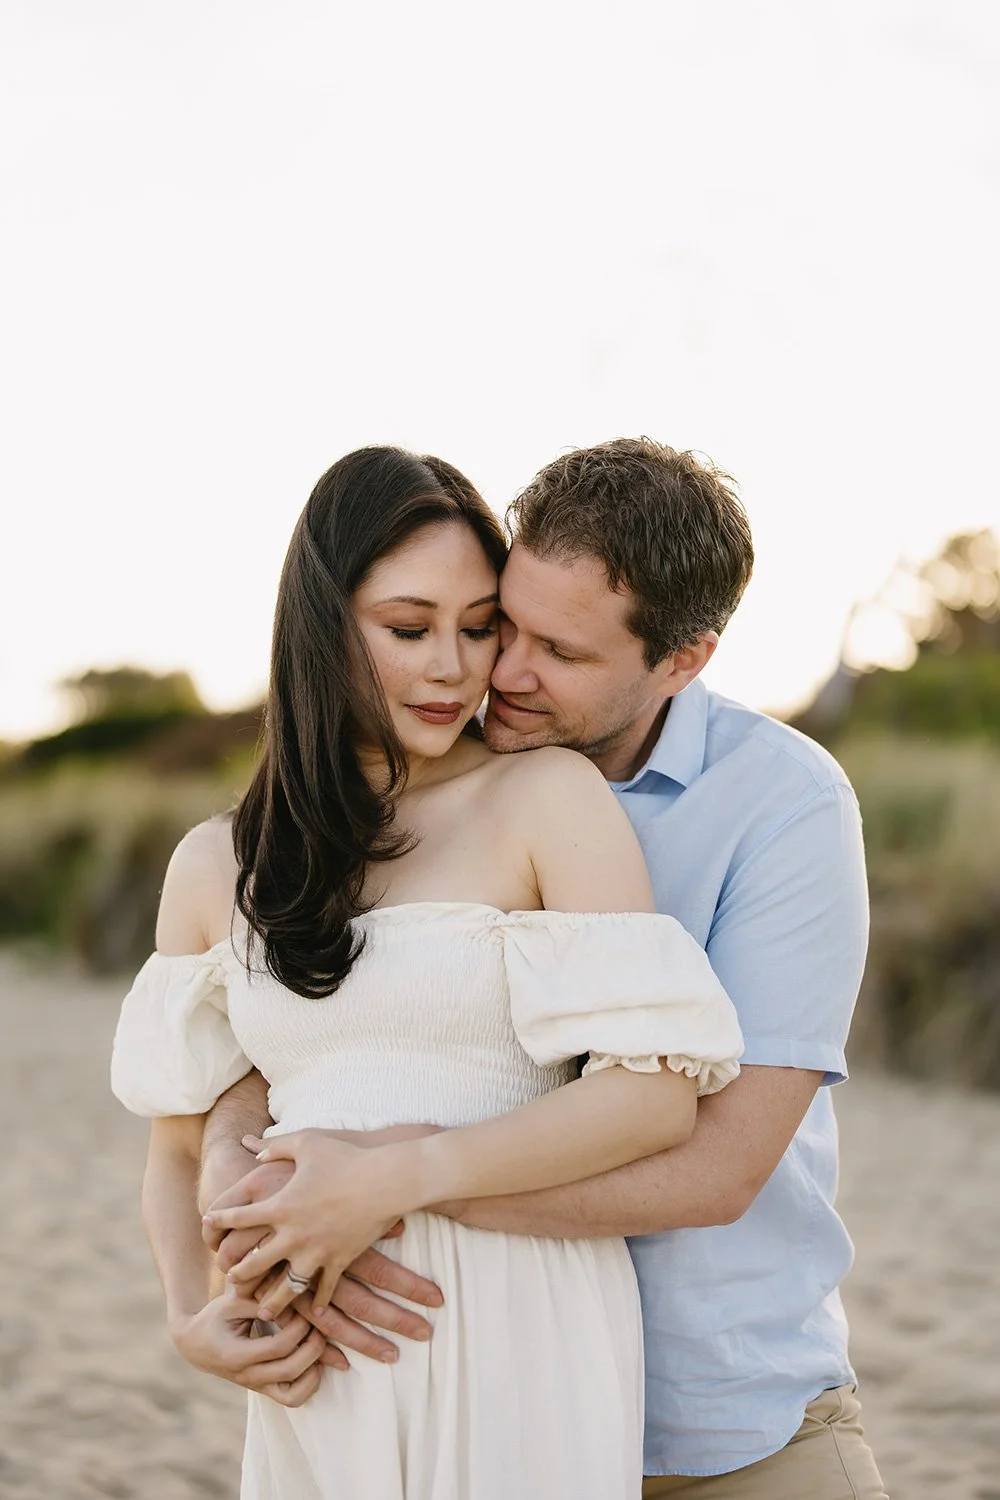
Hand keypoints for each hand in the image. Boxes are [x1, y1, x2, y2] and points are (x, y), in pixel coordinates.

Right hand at [171, 1292, 327, 1405]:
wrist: (197, 1344)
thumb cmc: (216, 1317)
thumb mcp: (232, 1302)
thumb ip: (260, 1300)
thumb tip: (293, 1298)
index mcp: (235, 1354)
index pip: (278, 1347)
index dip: (298, 1327)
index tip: (304, 1310)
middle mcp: (247, 1376)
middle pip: (290, 1370)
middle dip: (313, 1346)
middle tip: (318, 1326)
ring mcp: (257, 1386)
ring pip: (294, 1395)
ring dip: (314, 1370)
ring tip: (318, 1345)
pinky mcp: (265, 1390)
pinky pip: (293, 1399)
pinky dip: (310, 1384)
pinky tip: (313, 1360)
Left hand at [203, 1132, 417, 1317]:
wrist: (386, 1178)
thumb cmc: (346, 1155)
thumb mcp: (306, 1142)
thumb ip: (275, 1145)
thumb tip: (252, 1147)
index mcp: (280, 1205)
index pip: (237, 1218)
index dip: (218, 1222)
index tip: (207, 1225)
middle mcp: (293, 1234)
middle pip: (254, 1262)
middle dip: (239, 1272)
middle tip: (231, 1278)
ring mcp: (316, 1251)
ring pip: (285, 1286)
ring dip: (272, 1301)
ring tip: (263, 1311)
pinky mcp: (340, 1259)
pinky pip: (325, 1287)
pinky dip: (320, 1301)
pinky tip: (315, 1311)